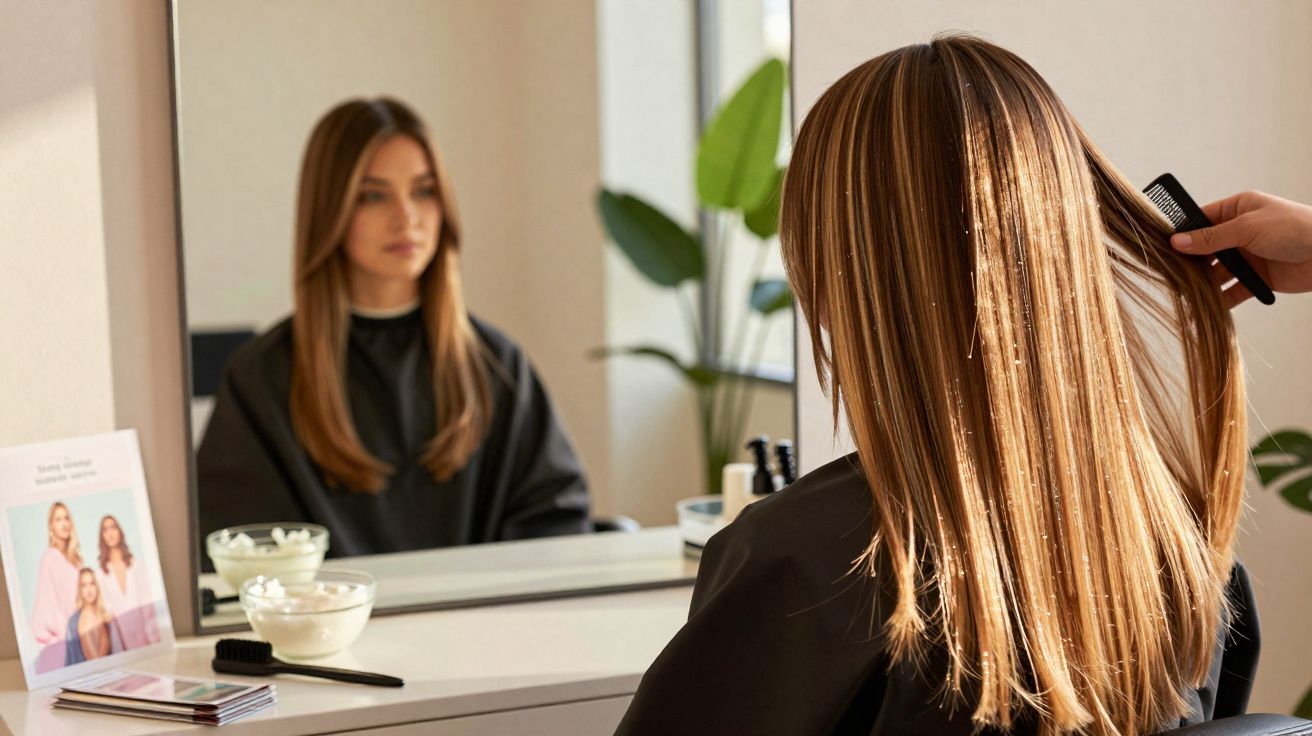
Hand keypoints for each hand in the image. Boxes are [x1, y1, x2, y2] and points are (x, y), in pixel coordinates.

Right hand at [1170, 190, 1311, 307]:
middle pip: (1206, 248)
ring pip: (1217, 272)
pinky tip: (1205, 306)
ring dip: (1203, 282)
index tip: (1162, 245)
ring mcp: (1249, 257)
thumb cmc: (1295, 228)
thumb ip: (1211, 238)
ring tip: (1184, 292)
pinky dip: (1220, 299)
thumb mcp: (1248, 228)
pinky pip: (1232, 291)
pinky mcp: (1258, 279)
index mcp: (1238, 209)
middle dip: (1190, 261)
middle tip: (1169, 272)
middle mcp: (1241, 232)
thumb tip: (1177, 241)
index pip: (1202, 220)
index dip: (1183, 232)